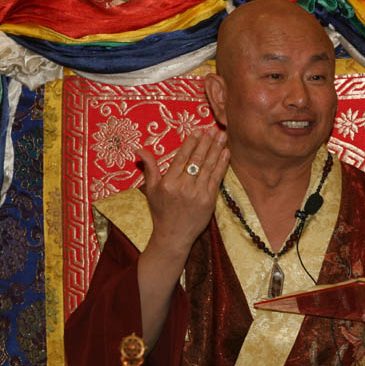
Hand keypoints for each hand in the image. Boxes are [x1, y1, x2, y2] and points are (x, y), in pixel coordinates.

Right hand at [136, 127, 229, 253]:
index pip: (181, 157)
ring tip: (222, 136)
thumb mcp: (151, 189)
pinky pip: (216, 178)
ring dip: (216, 149)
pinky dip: (222, 164)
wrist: (173, 236)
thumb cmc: (161, 212)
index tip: (198, 130)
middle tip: (213, 129)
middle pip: (197, 159)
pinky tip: (226, 153)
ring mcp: (197, 194)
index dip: (191, 142)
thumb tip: (139, 149)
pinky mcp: (209, 200)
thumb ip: (149, 167)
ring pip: (208, 167)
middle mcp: (183, 187)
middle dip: (206, 142)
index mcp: (168, 182)